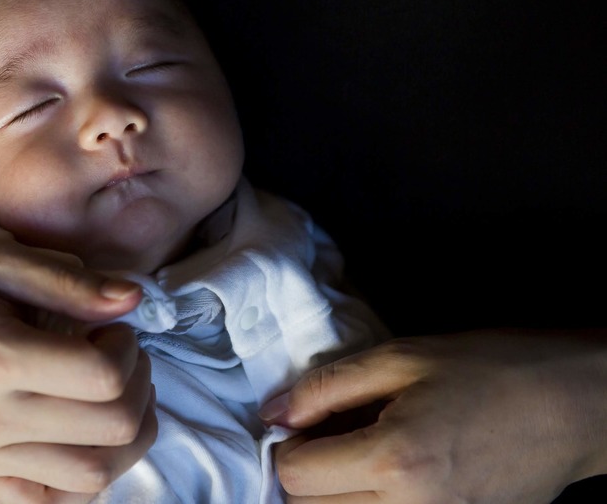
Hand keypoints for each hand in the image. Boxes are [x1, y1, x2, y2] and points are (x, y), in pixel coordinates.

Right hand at [0, 194, 156, 503]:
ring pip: (94, 475)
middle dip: (138, 385)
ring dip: (126, 435)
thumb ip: (69, 281)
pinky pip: (52, 502)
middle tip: (120, 356)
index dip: (128, 348)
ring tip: (110, 394)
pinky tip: (83, 431)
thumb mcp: (0, 257)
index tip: (113, 328)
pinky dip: (84, 475)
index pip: (104, 378)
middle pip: (111, 427)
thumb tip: (133, 300)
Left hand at [260, 330, 606, 503]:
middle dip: (307, 475)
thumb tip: (273, 414)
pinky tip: (388, 472)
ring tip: (360, 454)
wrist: (576, 405)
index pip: (296, 475)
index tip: (303, 424)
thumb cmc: (493, 369)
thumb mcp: (401, 358)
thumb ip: (326, 387)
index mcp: (394, 459)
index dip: (287, 446)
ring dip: (335, 495)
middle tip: (328, 437)